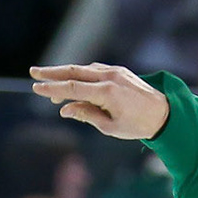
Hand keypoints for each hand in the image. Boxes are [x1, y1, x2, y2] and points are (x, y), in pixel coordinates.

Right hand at [30, 64, 170, 140]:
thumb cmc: (137, 125)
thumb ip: (86, 115)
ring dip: (65, 74)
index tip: (36, 88)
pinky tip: (71, 80)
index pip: (72, 88)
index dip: (52, 88)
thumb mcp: (109, 127)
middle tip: (33, 73)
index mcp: (107, 93)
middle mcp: (110, 78)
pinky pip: (94, 70)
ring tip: (49, 82)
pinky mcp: (119, 71)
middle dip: (52, 73)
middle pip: (74, 72)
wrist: (164, 113)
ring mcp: (115, 72)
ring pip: (84, 69)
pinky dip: (80, 74)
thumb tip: (65, 109)